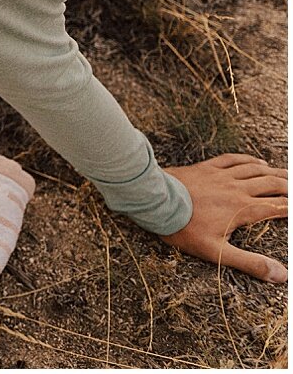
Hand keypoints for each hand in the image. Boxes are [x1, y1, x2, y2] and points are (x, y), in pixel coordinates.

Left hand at [162, 154, 287, 281]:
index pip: (278, 207)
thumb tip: (282, 275)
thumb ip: (250, 263)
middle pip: (272, 184)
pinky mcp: (206, 168)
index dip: (292, 208)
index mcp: (243, 209)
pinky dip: (249, 159)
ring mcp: (221, 176)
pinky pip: (233, 160)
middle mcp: (237, 189)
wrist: (156, 202)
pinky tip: (257, 161)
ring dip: (275, 172)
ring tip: (288, 175)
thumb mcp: (217, 252)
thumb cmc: (184, 228)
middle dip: (289, 187)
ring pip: (256, 170)